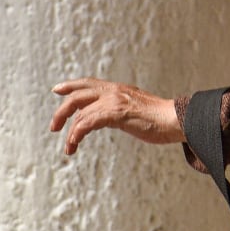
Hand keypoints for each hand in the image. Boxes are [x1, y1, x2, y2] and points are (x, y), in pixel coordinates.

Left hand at [49, 77, 181, 154]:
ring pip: (81, 113)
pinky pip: (88, 122)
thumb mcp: (135, 110)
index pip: (88, 83)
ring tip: (68, 148)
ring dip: (71, 132)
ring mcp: (114, 101)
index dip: (71, 86)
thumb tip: (110, 119)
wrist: (176, 119)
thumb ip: (120, 111)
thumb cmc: (160, 120)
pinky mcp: (116, 113)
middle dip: (62, 111)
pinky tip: (74, 143)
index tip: (57, 90)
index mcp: (118, 89)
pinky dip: (78, 133)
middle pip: (78, 96)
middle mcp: (113, 91)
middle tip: (53, 127)